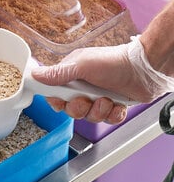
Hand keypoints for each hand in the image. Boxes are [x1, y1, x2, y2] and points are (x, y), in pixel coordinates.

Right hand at [31, 36, 173, 123]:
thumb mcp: (82, 65)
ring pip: (88, 117)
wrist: (146, 68)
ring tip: (106, 99)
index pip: (54, 95)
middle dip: (79, 108)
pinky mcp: (112, 106)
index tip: (62, 100)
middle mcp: (83, 88)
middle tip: (86, 99)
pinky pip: (106, 120)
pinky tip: (117, 105)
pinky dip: (113, 114)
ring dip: (98, 111)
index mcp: (71, 76)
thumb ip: (58, 73)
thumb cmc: (115, 61)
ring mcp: (97, 98)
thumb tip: (35, 75)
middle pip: (70, 110)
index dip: (56, 101)